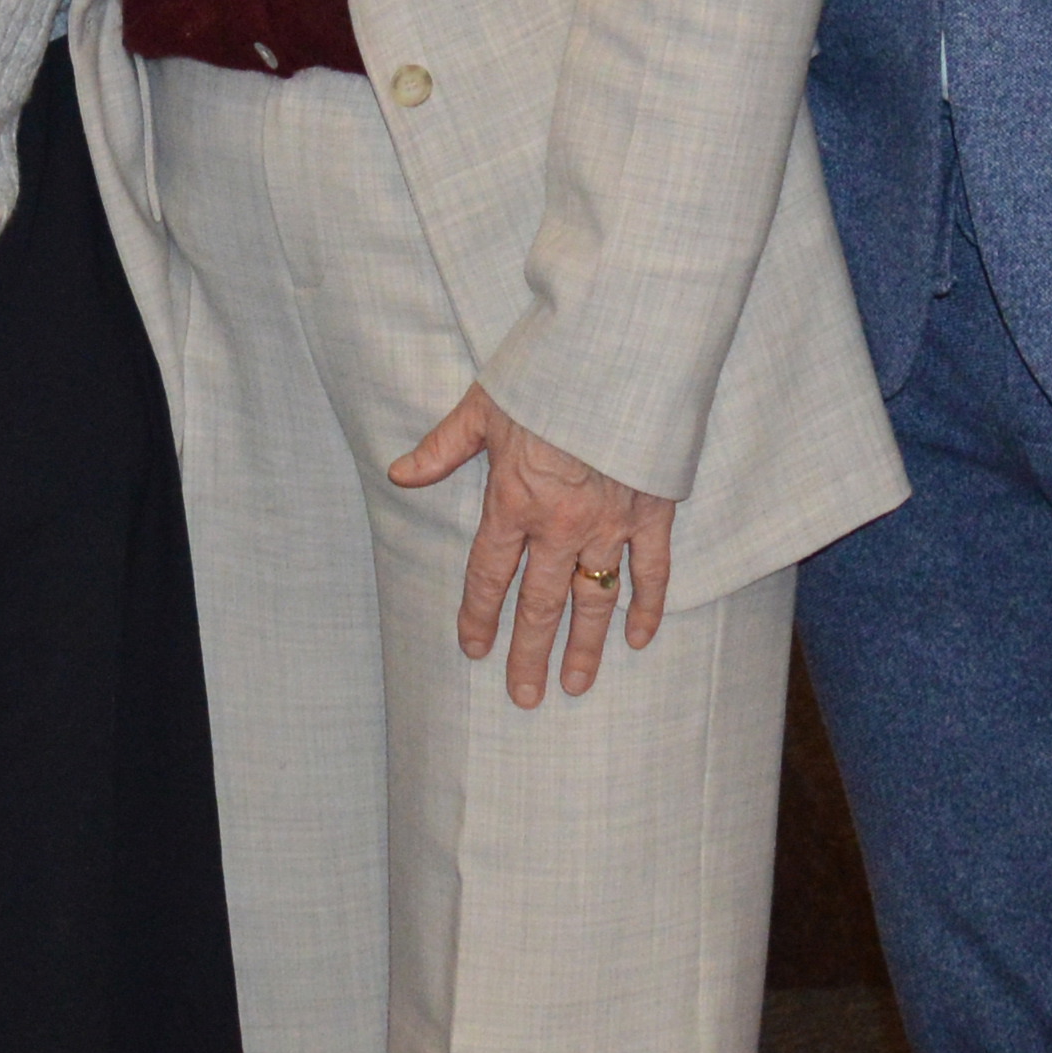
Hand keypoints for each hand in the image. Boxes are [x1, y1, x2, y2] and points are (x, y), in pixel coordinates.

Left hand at [391, 384, 672, 705]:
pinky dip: (647, 606)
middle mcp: (560, 524)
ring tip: (575, 684)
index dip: (479, 616)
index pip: (490, 575)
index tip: (474, 649)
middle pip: (541, 603)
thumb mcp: (482, 406)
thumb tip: (400, 474)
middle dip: (529, 653)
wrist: (618, 356)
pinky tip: (639, 639)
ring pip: (594, 598)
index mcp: (514, 501)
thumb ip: (443, 448)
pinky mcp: (652, 513)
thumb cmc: (545, 374)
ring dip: (584, 645)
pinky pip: (652, 571)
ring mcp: (610, 523)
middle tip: (524, 696)